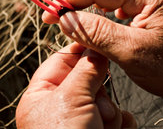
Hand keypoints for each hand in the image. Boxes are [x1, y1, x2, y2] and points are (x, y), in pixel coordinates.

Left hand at [16, 43, 135, 128]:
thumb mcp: (71, 99)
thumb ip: (85, 69)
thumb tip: (96, 46)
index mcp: (42, 96)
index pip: (62, 62)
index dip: (81, 52)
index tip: (100, 42)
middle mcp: (61, 109)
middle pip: (89, 81)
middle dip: (98, 93)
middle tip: (95, 109)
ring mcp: (83, 124)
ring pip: (107, 101)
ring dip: (109, 114)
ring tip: (99, 128)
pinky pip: (120, 120)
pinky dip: (121, 125)